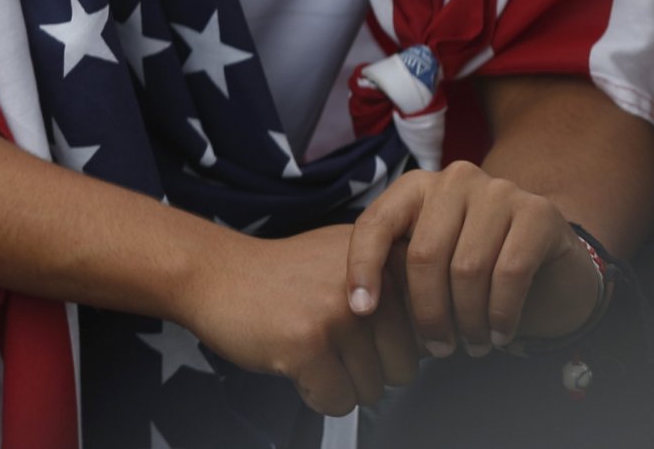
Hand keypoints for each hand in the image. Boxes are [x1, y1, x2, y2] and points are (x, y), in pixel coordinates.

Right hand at [176, 225, 418, 416]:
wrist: (212, 272)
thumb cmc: (281, 275)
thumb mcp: (347, 258)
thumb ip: (397, 283)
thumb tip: (446, 332)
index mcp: (386, 260)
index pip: (433, 330)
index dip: (402, 344)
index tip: (371, 333)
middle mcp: (370, 283)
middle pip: (406, 369)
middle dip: (369, 369)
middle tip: (330, 341)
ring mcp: (338, 313)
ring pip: (373, 390)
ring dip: (341, 382)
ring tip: (308, 347)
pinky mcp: (307, 344)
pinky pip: (339, 401)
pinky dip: (317, 395)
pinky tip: (293, 363)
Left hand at [345, 159, 601, 357]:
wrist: (553, 270)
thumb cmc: (478, 271)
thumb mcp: (431, 266)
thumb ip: (399, 270)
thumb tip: (362, 306)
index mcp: (416, 186)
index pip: (375, 224)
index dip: (363, 268)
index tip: (361, 312)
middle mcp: (454, 180)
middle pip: (424, 254)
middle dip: (428, 311)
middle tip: (438, 348)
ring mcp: (499, 191)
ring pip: (467, 268)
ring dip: (468, 319)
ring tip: (472, 346)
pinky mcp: (539, 213)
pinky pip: (510, 273)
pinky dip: (501, 313)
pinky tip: (500, 335)